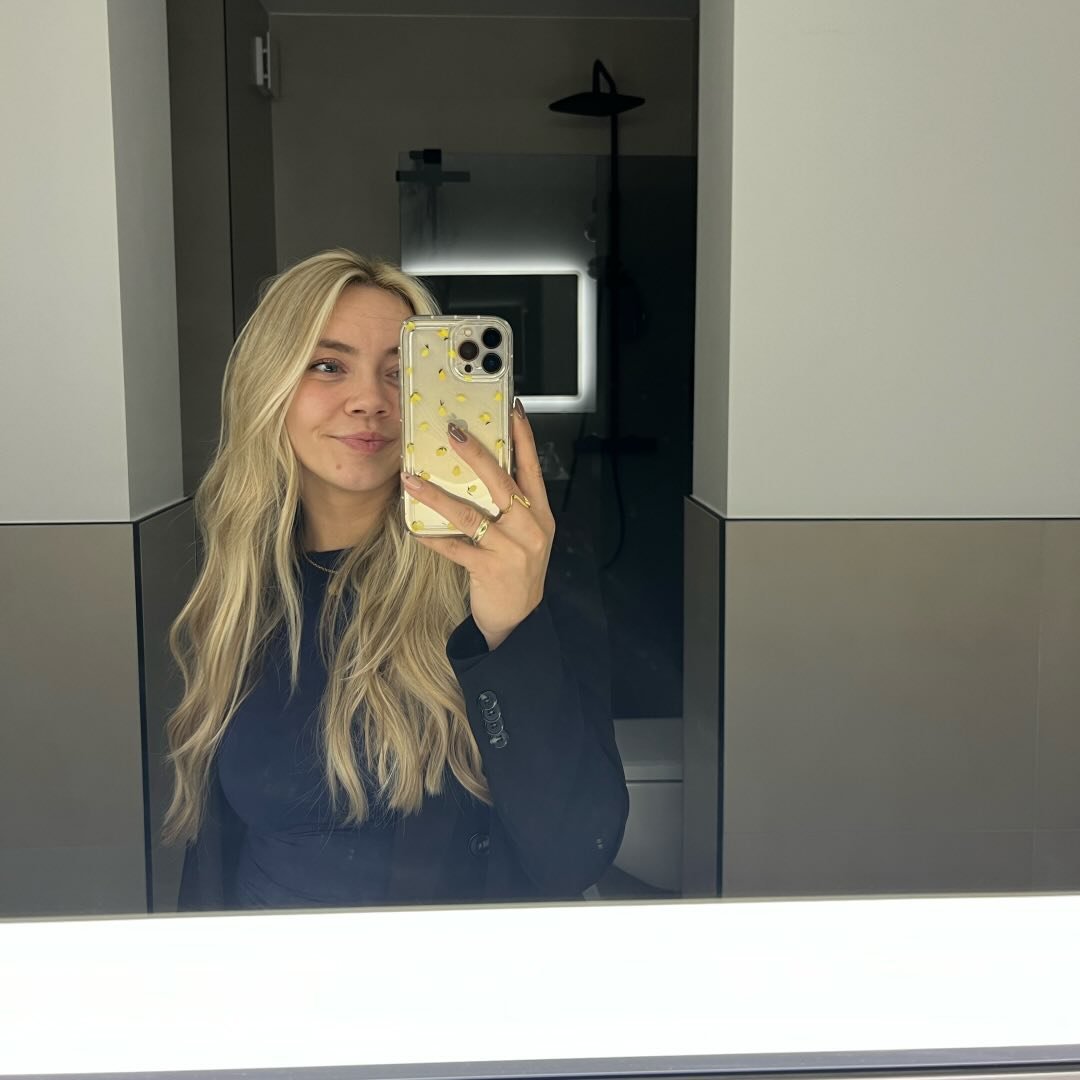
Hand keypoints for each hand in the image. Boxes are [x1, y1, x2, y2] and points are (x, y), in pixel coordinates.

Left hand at [402, 401, 554, 650]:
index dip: (523, 438)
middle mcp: (530, 529)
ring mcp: (512, 550)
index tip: (512, 410)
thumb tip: (479, 470)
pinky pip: (455, 548)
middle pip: (502, 484)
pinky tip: (415, 528)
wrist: (520, 619)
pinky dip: (433, 537)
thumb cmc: (517, 570)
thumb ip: (511, 506)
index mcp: (540, 514)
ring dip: (437, 495)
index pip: (533, 468)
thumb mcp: (525, 535)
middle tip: (454, 433)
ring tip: (412, 479)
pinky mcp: (490, 570)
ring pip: (471, 514)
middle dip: (477, 456)